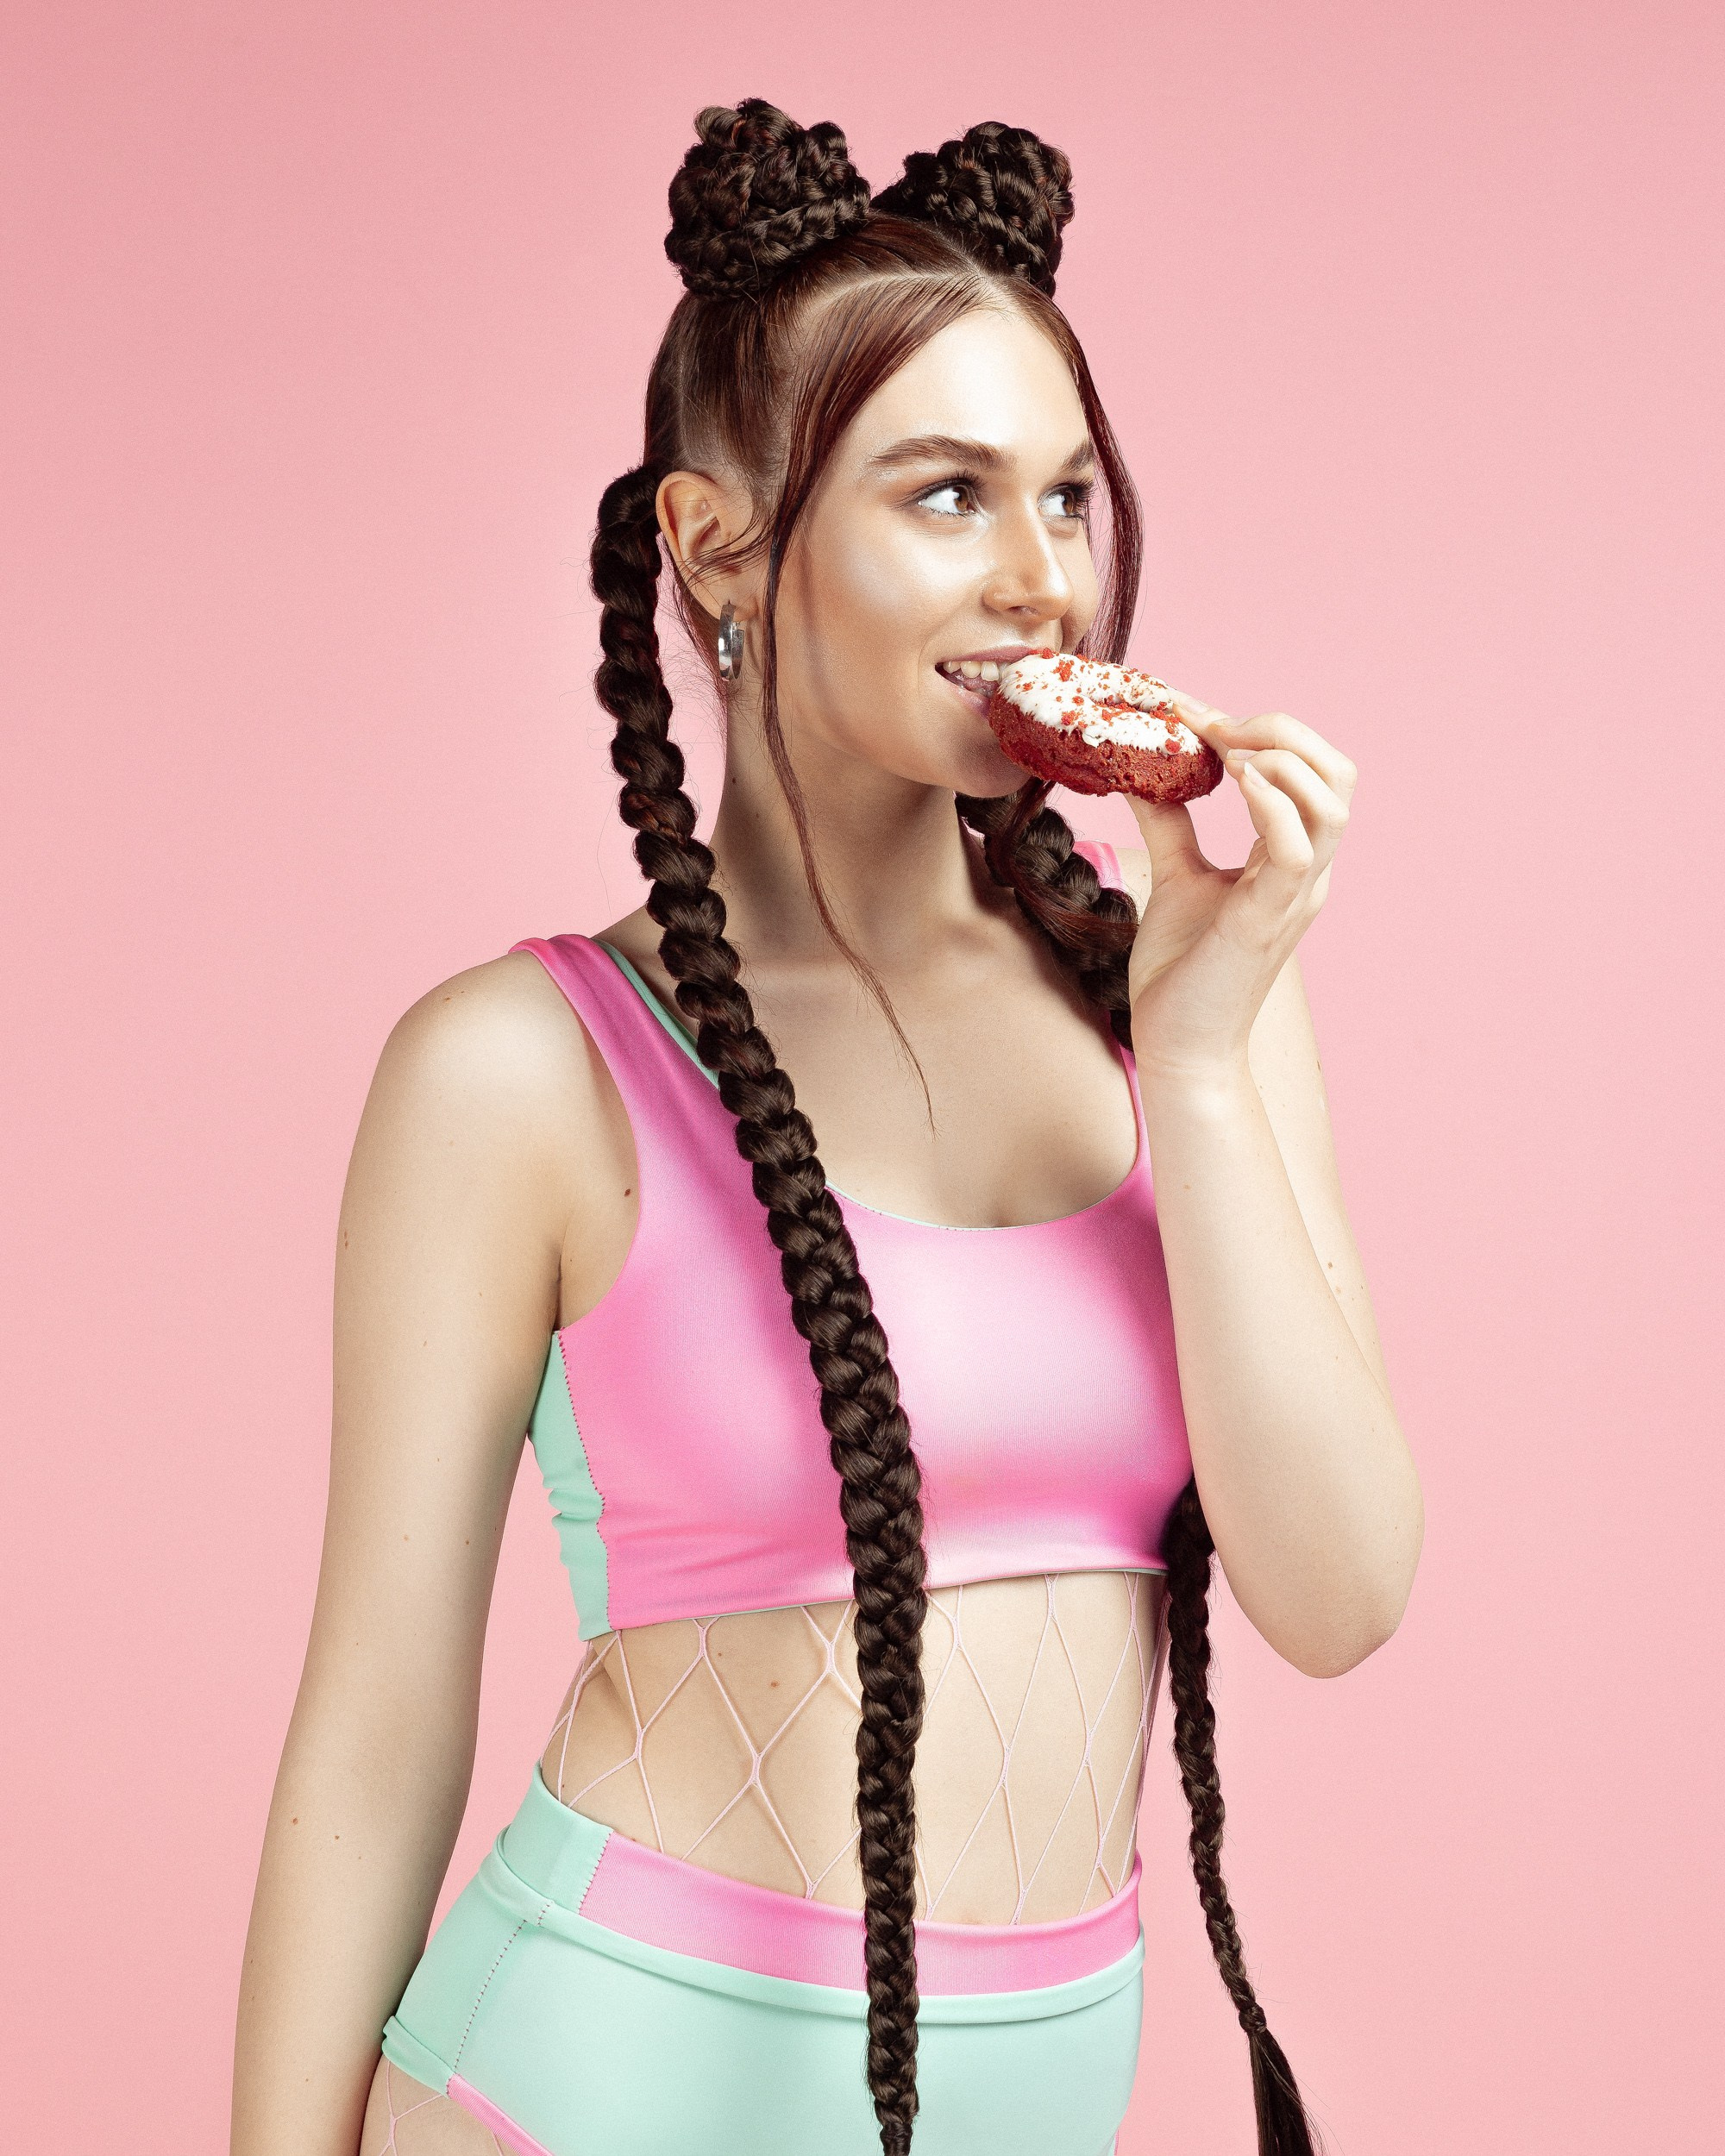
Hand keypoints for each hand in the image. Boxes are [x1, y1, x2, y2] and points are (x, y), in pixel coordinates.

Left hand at [1122, 693, 1356, 1077]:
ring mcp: (1293, 896)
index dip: (1260, 730)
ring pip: (1331, 803)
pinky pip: (1295, 849)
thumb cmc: (1183, 972)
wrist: (1179, 1045)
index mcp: (1291, 860)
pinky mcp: (1267, 919)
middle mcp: (1305, 873)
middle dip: (1283, 731)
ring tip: (1224, 752)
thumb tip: (1140, 770)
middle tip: (1215, 727)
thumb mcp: (1176, 877)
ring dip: (1279, 758)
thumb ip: (1169, 823)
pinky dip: (1272, 804)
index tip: (1192, 713)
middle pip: (1338, 774)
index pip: (1309, 772)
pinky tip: (1232, 784)